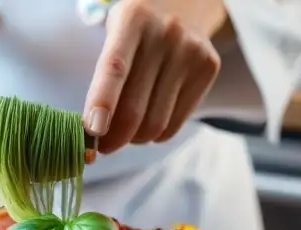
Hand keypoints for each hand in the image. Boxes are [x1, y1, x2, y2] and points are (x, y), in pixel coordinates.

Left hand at [83, 0, 225, 151]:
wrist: (186, 3)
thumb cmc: (137, 29)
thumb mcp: (115, 33)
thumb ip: (103, 77)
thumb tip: (93, 133)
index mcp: (133, 19)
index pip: (115, 68)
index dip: (102, 102)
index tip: (93, 130)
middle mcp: (165, 32)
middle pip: (134, 109)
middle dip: (113, 138)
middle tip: (102, 145)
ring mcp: (191, 51)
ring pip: (155, 124)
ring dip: (135, 138)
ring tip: (129, 127)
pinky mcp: (208, 67)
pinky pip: (174, 124)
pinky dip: (156, 133)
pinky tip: (150, 118)